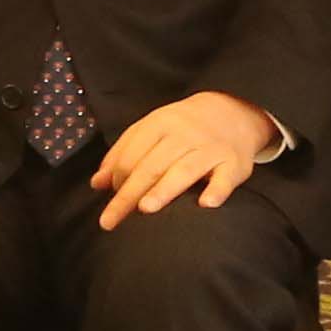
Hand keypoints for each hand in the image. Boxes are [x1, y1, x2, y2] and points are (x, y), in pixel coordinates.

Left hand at [91, 89, 276, 227]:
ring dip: (165, 189)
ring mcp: (210, 148)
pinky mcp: (234, 163)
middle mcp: (184, 134)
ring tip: (146, 208)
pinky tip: (206, 204)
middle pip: (152, 166)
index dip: (117, 178)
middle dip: (129, 193)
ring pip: (185, 169)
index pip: (131, 154)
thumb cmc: (183, 128)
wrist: (233, 110)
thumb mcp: (151, 129)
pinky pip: (226, 177)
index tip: (111, 199)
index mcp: (160, 124)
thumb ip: (123, 154)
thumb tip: (97, 183)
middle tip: (110, 220)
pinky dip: (217, 190)